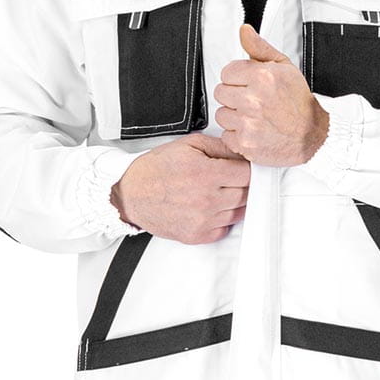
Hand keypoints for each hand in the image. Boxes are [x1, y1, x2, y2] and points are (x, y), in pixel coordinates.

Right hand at [111, 132, 249, 242]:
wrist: (131, 194)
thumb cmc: (156, 169)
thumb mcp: (189, 144)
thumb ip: (220, 146)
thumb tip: (241, 153)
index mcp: (206, 173)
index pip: (248, 174)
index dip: (247, 168)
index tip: (242, 167)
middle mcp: (207, 199)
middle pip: (246, 194)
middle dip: (242, 184)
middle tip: (230, 178)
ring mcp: (203, 220)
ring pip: (239, 212)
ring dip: (235, 201)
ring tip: (218, 191)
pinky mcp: (197, 235)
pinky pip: (225, 229)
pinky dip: (223, 218)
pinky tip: (211, 207)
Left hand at [214, 23, 329, 166]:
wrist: (313, 134)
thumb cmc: (299, 102)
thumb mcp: (284, 67)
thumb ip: (260, 48)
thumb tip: (244, 31)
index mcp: (262, 77)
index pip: (226, 72)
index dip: (238, 78)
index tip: (248, 84)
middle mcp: (253, 99)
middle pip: (220, 92)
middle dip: (234, 96)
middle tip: (252, 101)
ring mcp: (248, 123)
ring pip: (221, 115)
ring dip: (234, 116)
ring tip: (254, 116)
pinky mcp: (245, 143)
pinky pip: (226, 135)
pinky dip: (237, 135)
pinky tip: (253, 130)